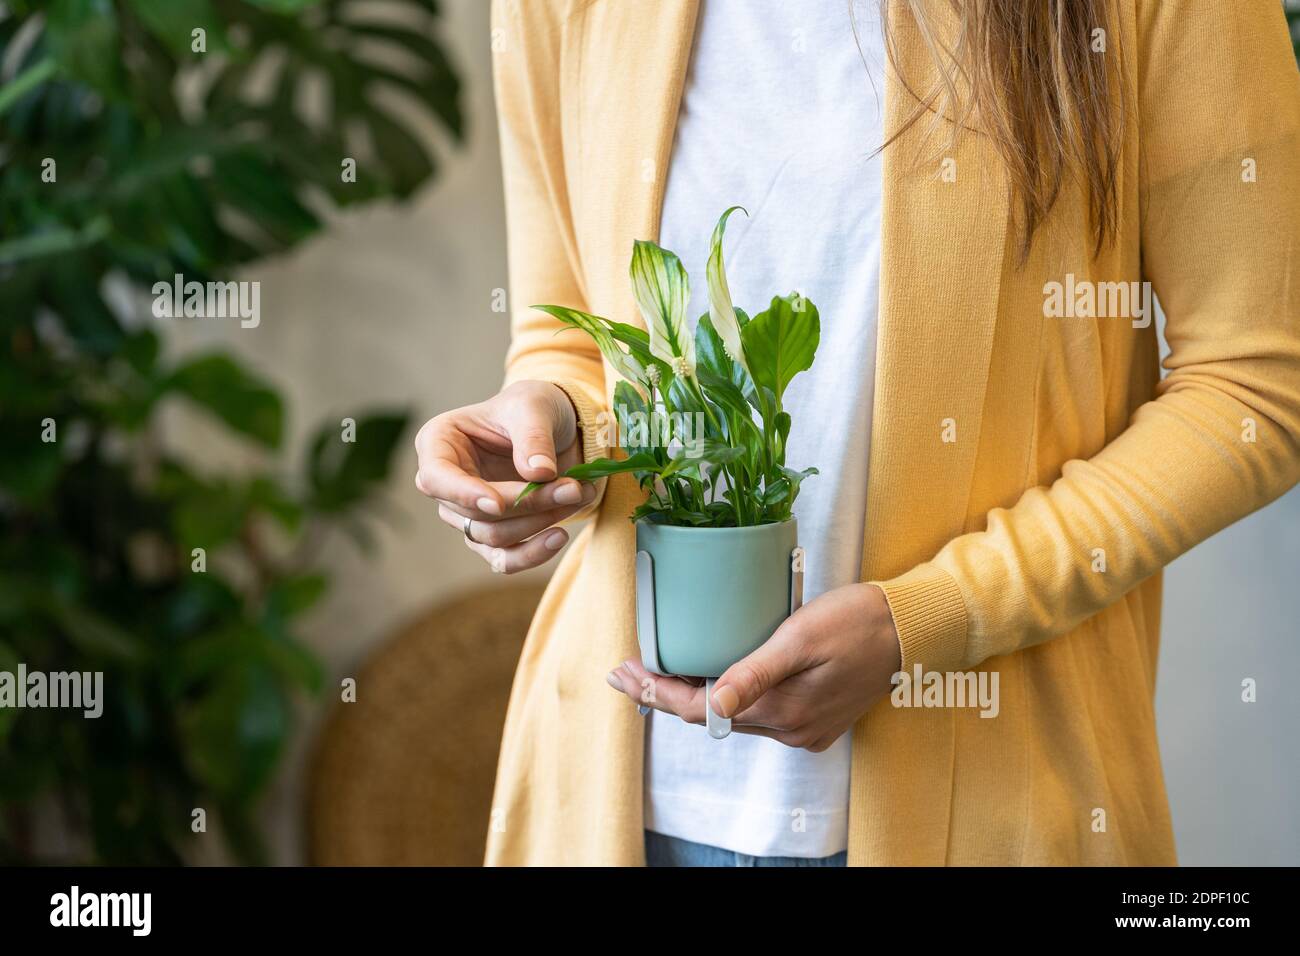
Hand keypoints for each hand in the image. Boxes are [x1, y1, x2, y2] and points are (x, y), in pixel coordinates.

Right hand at [415, 380, 595, 572]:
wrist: (557, 426)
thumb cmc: (534, 407)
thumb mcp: (535, 406)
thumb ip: (534, 437)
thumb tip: (538, 474)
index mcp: (439, 442)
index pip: (435, 478)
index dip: (463, 494)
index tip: (497, 504)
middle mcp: (446, 482)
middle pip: (474, 512)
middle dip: (526, 504)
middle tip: (573, 488)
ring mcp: (466, 512)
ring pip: (492, 537)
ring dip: (539, 523)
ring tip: (578, 494)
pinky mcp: (492, 534)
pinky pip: (504, 559)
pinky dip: (533, 553)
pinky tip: (559, 535)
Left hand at [607, 582, 901, 750]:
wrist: (913, 629)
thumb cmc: (858, 620)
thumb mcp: (801, 636)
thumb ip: (755, 673)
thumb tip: (711, 706)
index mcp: (782, 709)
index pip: (700, 710)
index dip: (656, 692)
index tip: (624, 673)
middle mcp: (789, 728)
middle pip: (710, 716)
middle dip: (664, 692)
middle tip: (626, 671)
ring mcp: (804, 728)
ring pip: (733, 716)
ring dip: (693, 696)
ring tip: (656, 672)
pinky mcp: (815, 720)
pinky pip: (759, 714)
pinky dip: (728, 698)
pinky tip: (711, 678)